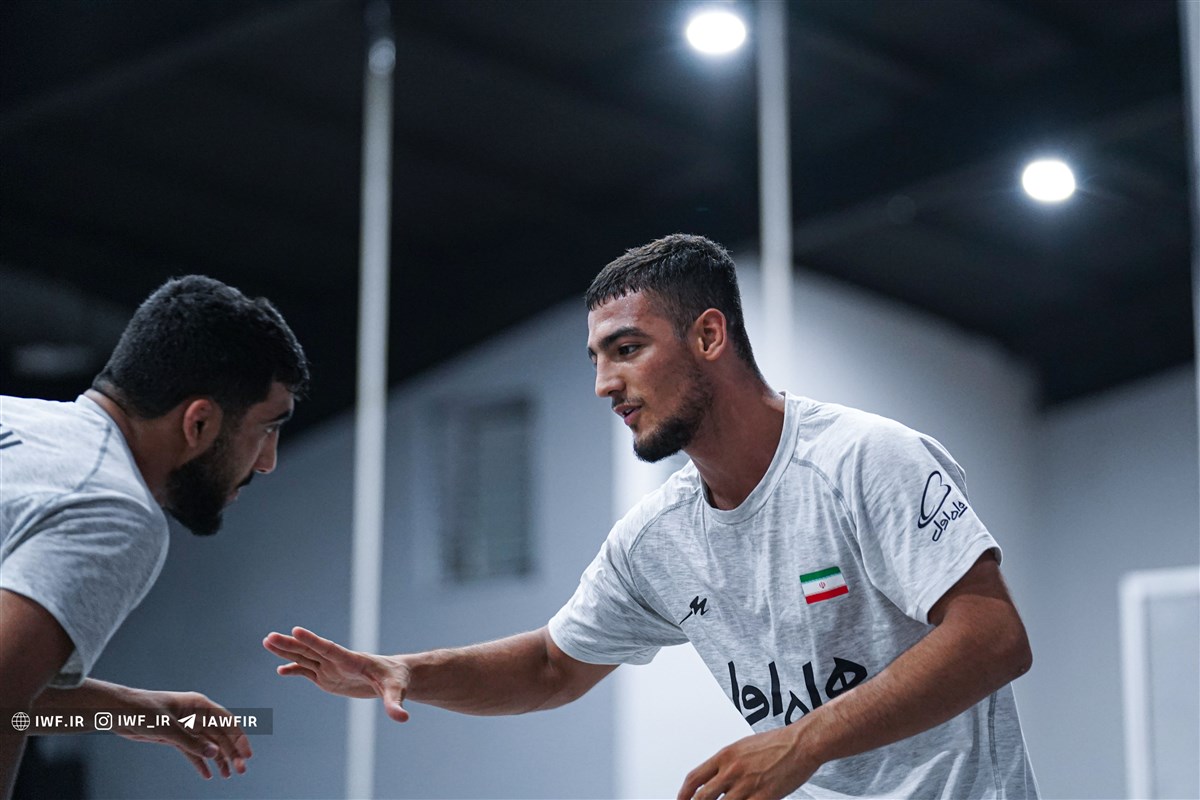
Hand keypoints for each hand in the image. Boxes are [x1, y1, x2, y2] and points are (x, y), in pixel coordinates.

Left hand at [113, 688, 252, 780]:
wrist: (117, 712)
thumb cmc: (141, 710)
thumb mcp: (167, 726)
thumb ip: (191, 741)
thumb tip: (214, 754)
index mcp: (199, 705)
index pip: (226, 722)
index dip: (239, 738)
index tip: (247, 755)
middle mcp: (196, 715)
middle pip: (220, 735)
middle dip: (231, 753)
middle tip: (240, 771)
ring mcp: (185, 726)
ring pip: (208, 744)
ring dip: (219, 759)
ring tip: (227, 775)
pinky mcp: (174, 737)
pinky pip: (192, 751)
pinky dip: (200, 762)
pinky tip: (207, 775)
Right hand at [263, 627, 409, 721]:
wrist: (395, 677)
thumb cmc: (397, 680)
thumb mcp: (397, 691)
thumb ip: (395, 704)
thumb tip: (401, 718)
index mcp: (352, 660)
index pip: (329, 648)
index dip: (312, 640)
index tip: (295, 630)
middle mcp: (338, 661)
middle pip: (310, 651)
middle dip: (290, 645)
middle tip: (269, 637)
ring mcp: (331, 668)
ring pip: (305, 657)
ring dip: (287, 651)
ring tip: (267, 642)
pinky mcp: (328, 677)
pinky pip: (308, 671)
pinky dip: (294, 670)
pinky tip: (281, 670)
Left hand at [677, 725, 817, 799]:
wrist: (801, 743)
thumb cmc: (776, 743)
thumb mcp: (742, 747)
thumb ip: (727, 764)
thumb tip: (715, 779)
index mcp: (725, 756)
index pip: (694, 779)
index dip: (683, 794)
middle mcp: (732, 771)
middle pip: (702, 798)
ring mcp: (747, 785)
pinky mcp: (764, 797)